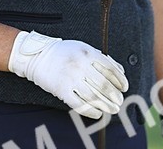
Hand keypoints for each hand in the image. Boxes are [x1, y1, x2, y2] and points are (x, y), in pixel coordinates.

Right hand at [7, 30, 127, 118]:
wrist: (37, 56)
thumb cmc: (63, 52)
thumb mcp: (83, 48)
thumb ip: (102, 58)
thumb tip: (120, 71)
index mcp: (87, 53)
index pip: (110, 69)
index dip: (120, 80)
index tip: (124, 88)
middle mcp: (80, 65)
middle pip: (103, 85)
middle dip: (115, 96)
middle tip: (119, 102)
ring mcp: (70, 78)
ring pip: (93, 96)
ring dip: (106, 105)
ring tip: (113, 109)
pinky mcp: (61, 90)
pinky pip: (79, 104)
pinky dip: (91, 111)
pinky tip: (97, 114)